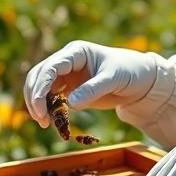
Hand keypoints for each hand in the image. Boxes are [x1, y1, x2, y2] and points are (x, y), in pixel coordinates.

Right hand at [23, 40, 157, 127]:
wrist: (140, 80)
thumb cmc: (129, 72)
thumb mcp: (113, 79)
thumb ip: (92, 90)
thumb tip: (69, 105)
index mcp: (76, 52)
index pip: (50, 67)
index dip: (41, 87)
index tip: (40, 108)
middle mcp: (67, 61)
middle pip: (39, 76)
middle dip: (35, 97)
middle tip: (41, 120)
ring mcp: (67, 74)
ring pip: (42, 87)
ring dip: (38, 104)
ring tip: (45, 123)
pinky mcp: (69, 88)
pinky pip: (52, 97)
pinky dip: (48, 109)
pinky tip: (53, 122)